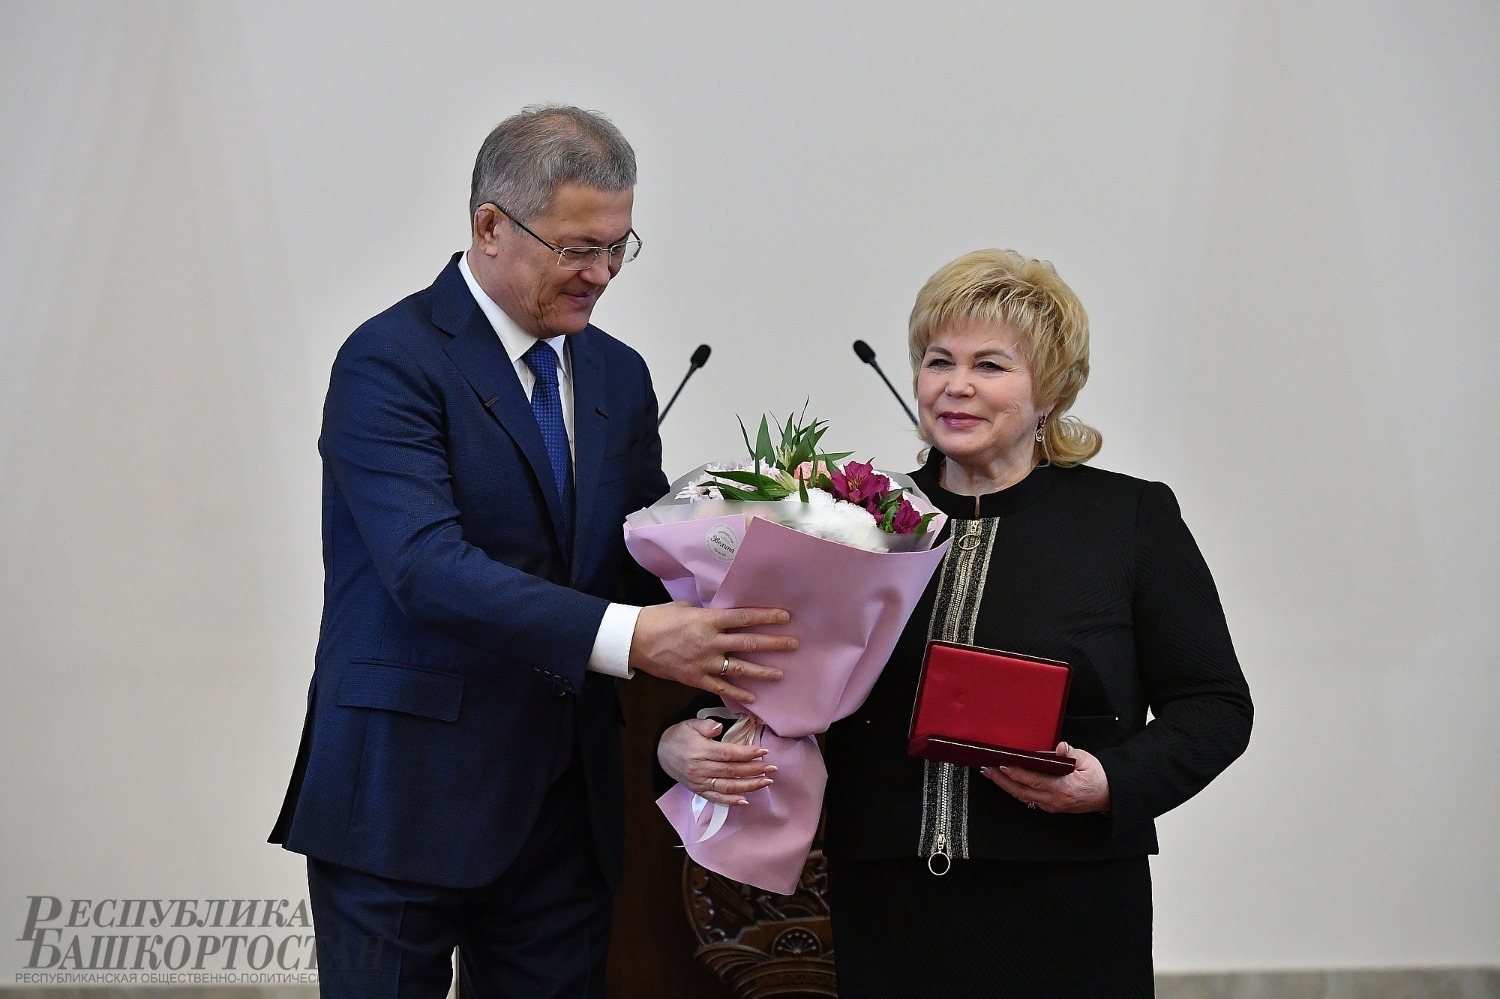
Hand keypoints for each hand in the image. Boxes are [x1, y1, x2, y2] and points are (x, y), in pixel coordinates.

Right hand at [629, 603, 794, 702]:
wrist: (634, 640)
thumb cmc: (657, 618)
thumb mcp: (684, 608)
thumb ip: (706, 614)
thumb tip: (720, 616)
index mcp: (708, 619)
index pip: (745, 617)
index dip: (767, 617)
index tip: (785, 617)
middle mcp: (710, 641)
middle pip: (749, 642)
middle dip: (774, 644)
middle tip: (794, 644)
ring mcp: (704, 662)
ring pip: (740, 668)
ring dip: (762, 671)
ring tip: (781, 674)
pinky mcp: (695, 678)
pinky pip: (721, 688)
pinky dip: (738, 693)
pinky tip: (753, 698)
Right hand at [658, 718, 775, 805]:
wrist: (660, 754)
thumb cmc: (679, 736)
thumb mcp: (689, 724)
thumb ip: (705, 725)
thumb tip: (718, 727)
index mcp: (700, 751)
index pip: (728, 754)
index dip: (747, 753)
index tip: (764, 751)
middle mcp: (700, 769)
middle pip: (731, 771)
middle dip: (754, 770)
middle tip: (772, 768)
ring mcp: (700, 782)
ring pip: (727, 787)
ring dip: (749, 786)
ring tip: (766, 782)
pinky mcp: (698, 791)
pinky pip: (716, 799)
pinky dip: (731, 802)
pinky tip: (745, 800)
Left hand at [980, 742, 1110, 813]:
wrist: (1110, 795)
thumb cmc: (1098, 776)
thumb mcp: (1087, 760)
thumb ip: (1072, 753)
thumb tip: (1061, 747)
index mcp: (1062, 787)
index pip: (1032, 779)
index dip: (1015, 772)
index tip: (1001, 764)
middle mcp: (1053, 800)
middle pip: (1020, 791)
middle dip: (1001, 780)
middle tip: (987, 769)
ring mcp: (1052, 806)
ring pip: (1022, 797)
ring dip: (1005, 786)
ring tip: (991, 774)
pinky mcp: (1052, 807)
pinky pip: (1029, 800)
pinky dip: (1016, 790)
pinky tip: (1008, 782)